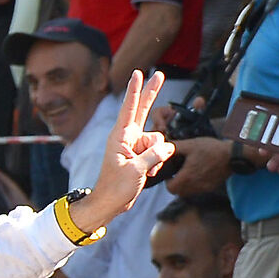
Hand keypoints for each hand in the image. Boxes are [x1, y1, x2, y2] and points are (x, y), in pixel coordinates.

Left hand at [72, 72, 174, 232]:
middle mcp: (127, 137)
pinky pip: (157, 152)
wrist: (110, 203)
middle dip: (152, 93)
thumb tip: (168, 147)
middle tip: (160, 75)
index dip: (135, 90)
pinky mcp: (140, 155)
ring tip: (146, 170)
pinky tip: (148, 173)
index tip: (138, 73)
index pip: (129, 108)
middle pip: (143, 110)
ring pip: (157, 140)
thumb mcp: (136, 170)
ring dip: (157, 156)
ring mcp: (134, 146)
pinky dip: (157, 163)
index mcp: (120, 137)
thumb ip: (154, 155)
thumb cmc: (116, 187)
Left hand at [161, 134, 234, 196]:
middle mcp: (195, 186)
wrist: (233, 156)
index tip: (171, 173)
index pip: (170, 188)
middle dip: (175, 184)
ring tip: (188, 172)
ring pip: (188, 193)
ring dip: (185, 185)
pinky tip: (198, 173)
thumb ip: (174, 148)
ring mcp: (204, 188)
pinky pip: (198, 190)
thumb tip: (162, 147)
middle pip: (178, 192)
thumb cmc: (211, 149)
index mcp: (187, 177)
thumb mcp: (190, 145)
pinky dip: (195, 185)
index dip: (168, 182)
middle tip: (178, 173)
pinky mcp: (211, 187)